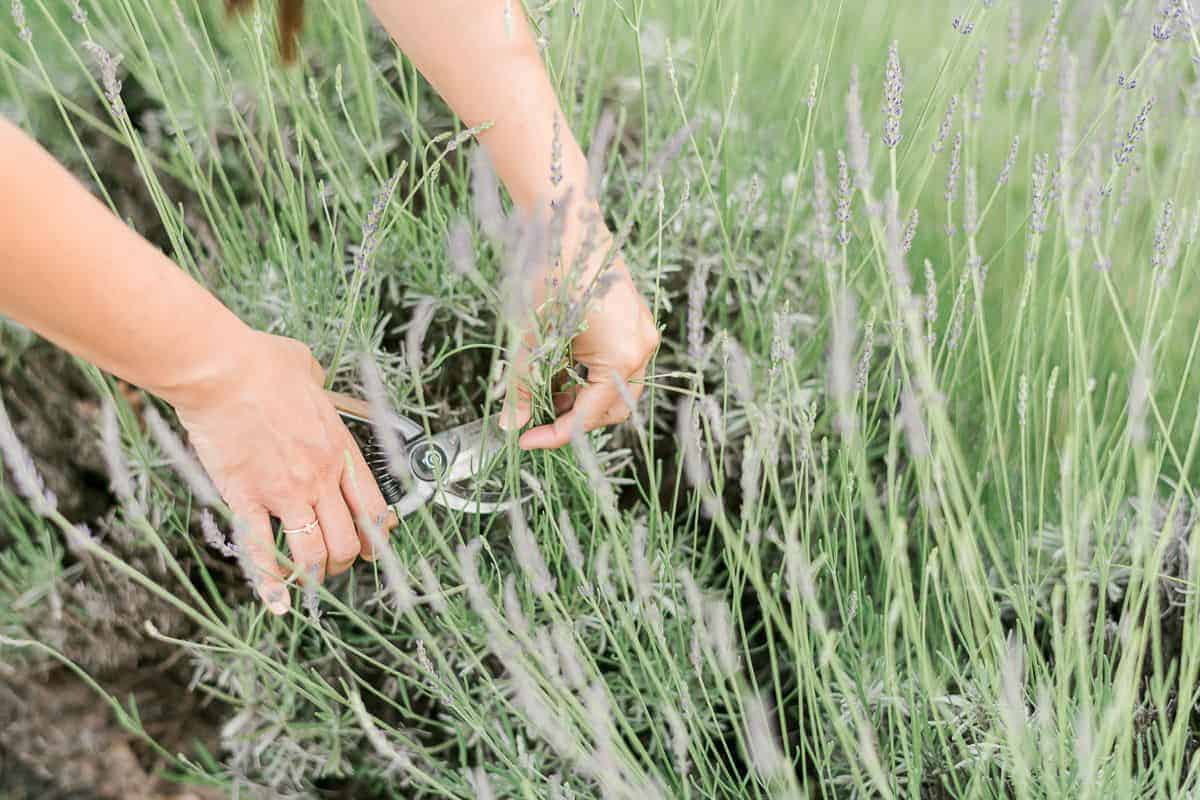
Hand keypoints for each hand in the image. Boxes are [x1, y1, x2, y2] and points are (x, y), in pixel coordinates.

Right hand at [165, 330, 395, 613]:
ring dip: (312, 574)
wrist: (223, 370)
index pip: (373, 507)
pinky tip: (276, 603)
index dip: (376, 536)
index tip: (370, 548)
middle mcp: (319, 477)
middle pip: (345, 540)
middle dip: (342, 561)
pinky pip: (262, 552)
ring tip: (305, 579)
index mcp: (340, 449)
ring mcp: (284, 492)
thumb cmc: (263, 364)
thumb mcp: (308, 370)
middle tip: (330, 563)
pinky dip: (270, 584)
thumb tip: (310, 378)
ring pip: (312, 554)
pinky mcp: (246, 498)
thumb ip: (316, 386)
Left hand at [501, 257, 659, 449]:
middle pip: (611, 408)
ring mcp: (642, 333)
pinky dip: (588, 373)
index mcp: (621, 356)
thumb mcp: (531, 337)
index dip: (555, 433)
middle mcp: (641, 348)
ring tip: (542, 389)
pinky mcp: (635, 321)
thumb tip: (510, 424)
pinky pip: (617, 362)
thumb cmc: (548, 273)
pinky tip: (558, 365)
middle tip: (533, 417)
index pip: (589, 416)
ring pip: (615, 387)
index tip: (525, 439)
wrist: (566, 219)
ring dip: (580, 396)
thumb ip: (522, 385)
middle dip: (572, 417)